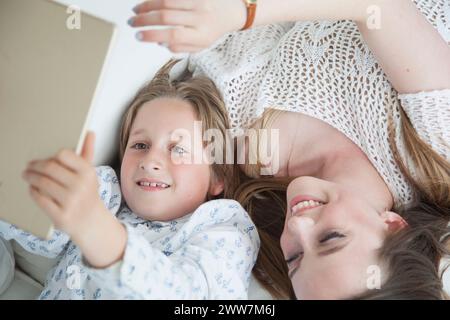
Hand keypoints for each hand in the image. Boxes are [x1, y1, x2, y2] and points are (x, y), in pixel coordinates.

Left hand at [22, 132, 103, 237]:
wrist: (92, 222)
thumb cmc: (88, 193)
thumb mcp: (90, 174)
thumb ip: (88, 152)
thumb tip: (89, 132)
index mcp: (88, 173)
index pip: (64, 155)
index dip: (52, 156)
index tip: (46, 159)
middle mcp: (81, 186)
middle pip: (50, 168)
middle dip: (35, 166)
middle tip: (28, 166)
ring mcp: (71, 202)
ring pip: (42, 183)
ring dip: (31, 178)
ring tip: (27, 176)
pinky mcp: (61, 216)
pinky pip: (40, 199)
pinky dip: (33, 192)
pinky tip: (32, 189)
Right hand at [128, 0, 246, 52]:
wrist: (230, 12)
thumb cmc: (212, 30)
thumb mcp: (199, 46)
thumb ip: (180, 47)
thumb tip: (159, 41)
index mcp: (201, 36)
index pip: (173, 35)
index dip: (153, 35)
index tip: (139, 36)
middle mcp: (200, 18)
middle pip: (166, 16)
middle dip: (145, 19)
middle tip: (132, 22)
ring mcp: (199, 3)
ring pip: (167, 2)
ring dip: (147, 6)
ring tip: (136, 11)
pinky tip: (148, 3)